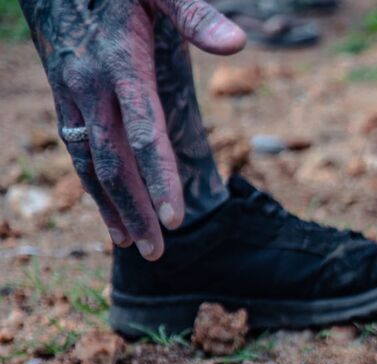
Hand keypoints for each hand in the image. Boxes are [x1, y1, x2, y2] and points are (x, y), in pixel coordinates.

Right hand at [20, 0, 245, 258]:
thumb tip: (237, 44)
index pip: (144, 132)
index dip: (159, 177)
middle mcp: (91, 86)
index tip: (176, 219)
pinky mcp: (63, 96)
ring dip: (111, 206)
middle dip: (136, 209)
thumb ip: (196, 16)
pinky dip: (92, 184)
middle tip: (160, 252)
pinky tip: (109, 211)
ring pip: (89, 161)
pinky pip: (77, 148)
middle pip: (113, 161)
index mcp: (120, 64)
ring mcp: (72, 94)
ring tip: (133, 245)